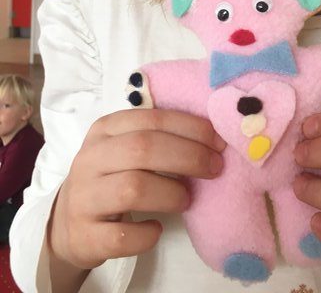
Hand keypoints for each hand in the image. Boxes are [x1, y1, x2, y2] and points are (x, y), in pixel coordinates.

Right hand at [48, 109, 225, 270]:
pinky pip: (122, 236)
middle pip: (143, 148)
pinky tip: (155, 229)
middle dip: (188, 156)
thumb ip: (159, 137)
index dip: (190, 128)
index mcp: (105, 129)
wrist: (67, 222)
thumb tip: (212, 138)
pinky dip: (147, 234)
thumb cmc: (111, 177)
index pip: (152, 119)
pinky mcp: (84, 235)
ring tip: (186, 199)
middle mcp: (90, 158)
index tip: (218, 141)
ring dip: (171, 193)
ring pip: (133, 188)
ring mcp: (83, 197)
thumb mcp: (125, 148)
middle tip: (214, 168)